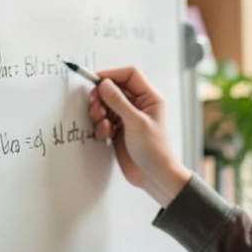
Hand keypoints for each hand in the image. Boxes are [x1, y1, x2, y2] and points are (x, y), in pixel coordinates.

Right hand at [85, 66, 190, 205]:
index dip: (111, 75)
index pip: (129, 75)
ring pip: (106, 105)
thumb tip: (104, 84)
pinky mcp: (119, 130)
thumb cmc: (155, 150)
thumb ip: (118, 102)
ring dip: (100, 112)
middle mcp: (139, 105)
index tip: (96, 81)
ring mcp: (128, 118)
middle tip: (96, 106)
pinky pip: (104, 120)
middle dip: (102, 96)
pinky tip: (106, 134)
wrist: (154, 176)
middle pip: (114, 89)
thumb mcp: (136, 123)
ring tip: (103, 124)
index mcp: (150, 98)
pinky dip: (101, 125)